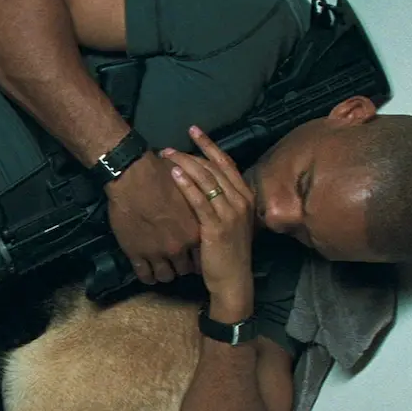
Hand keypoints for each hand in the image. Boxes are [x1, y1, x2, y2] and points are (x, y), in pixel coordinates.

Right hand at [105, 151, 200, 283]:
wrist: (134, 177)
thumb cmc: (162, 177)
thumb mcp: (188, 191)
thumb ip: (195, 206)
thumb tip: (199, 205)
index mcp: (195, 231)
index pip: (202, 254)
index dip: (198, 256)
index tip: (192, 254)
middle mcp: (179, 246)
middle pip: (185, 269)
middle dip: (182, 267)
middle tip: (177, 262)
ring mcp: (157, 252)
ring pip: (165, 276)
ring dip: (164, 274)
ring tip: (161, 269)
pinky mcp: (136, 254)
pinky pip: (144, 275)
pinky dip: (146, 276)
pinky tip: (146, 273)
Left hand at [165, 126, 254, 311]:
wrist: (233, 279)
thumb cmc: (227, 252)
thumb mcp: (229, 222)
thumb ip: (221, 202)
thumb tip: (202, 183)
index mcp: (245, 197)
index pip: (226, 163)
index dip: (210, 145)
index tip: (194, 131)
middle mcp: (240, 200)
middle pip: (214, 167)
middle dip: (192, 152)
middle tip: (170, 145)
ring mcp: (230, 213)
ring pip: (207, 180)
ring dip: (185, 163)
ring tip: (167, 154)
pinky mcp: (217, 226)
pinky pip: (200, 200)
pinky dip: (187, 185)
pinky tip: (174, 174)